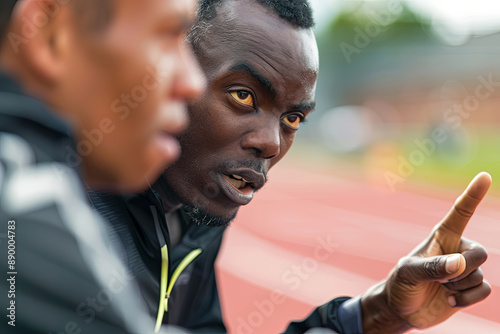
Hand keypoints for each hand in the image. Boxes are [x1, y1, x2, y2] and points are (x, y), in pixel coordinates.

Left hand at [360, 172, 491, 333]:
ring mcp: (465, 269)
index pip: (461, 212)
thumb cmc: (401, 283)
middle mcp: (457, 249)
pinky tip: (449, 299)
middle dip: (464, 269)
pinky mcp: (471, 287)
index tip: (485, 176)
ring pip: (480, 275)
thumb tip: (459, 265)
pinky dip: (467, 299)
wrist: (402, 308)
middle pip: (481, 253)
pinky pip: (486, 290)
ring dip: (459, 287)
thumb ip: (433, 267)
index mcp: (442, 236)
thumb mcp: (409, 272)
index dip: (473, 195)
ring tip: (439, 287)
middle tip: (440, 278)